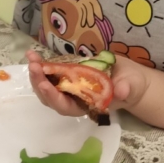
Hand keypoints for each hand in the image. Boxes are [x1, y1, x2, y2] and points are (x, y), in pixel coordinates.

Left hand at [25, 49, 151, 117]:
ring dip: (37, 74)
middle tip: (34, 66)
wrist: (130, 78)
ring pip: (47, 87)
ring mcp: (69, 88)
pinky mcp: (68, 76)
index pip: (67, 107)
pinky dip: (41, 66)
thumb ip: (127, 89)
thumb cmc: (131, 84)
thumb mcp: (132, 86)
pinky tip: (34, 55)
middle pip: (51, 98)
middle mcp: (74, 100)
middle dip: (40, 82)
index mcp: (87, 106)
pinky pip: (50, 75)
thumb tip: (122, 91)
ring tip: (31, 58)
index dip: (54, 98)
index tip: (44, 85)